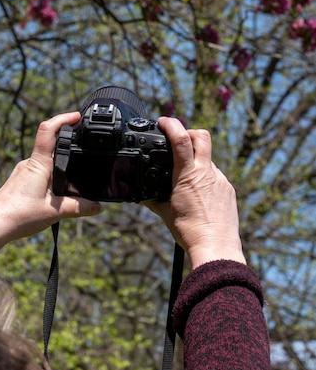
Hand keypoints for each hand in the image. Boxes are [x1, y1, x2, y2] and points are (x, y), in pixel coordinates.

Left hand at [0, 112, 101, 252]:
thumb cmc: (18, 216)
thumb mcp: (54, 212)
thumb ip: (78, 207)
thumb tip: (98, 207)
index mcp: (38, 164)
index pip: (48, 131)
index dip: (63, 119)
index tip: (78, 117)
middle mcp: (29, 164)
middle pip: (51, 147)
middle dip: (68, 147)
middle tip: (85, 152)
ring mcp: (23, 172)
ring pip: (46, 163)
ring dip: (60, 168)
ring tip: (73, 184)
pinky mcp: (19, 182)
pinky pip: (39, 174)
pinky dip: (51, 179)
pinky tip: (56, 195)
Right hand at [146, 117, 245, 268]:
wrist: (216, 247)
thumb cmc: (189, 232)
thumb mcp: (165, 213)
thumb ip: (153, 200)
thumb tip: (141, 196)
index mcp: (188, 176)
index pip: (181, 139)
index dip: (171, 124)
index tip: (162, 122)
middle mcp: (207, 173)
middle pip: (201, 136)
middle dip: (188, 132)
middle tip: (178, 140)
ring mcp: (220, 180)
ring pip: (208, 158)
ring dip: (196, 160)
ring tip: (184, 178)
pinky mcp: (228, 190)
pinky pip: (216, 176)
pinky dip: (205, 177)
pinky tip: (198, 194)